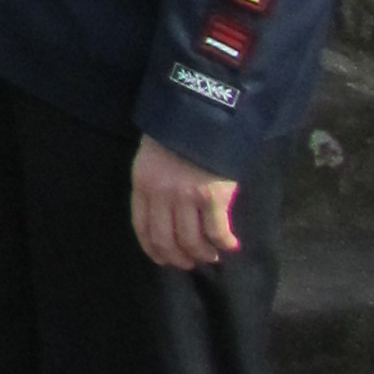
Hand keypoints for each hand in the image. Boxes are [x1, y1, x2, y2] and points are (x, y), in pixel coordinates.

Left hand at [131, 135, 241, 267]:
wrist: (203, 111)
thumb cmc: (177, 132)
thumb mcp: (152, 156)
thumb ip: (155, 185)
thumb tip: (167, 217)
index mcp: (142, 183)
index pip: (142, 227)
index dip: (154, 250)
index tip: (165, 259)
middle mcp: (161, 194)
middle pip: (166, 241)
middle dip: (179, 258)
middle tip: (191, 262)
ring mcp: (187, 197)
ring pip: (191, 242)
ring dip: (203, 254)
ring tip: (212, 255)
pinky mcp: (213, 197)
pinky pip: (217, 232)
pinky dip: (224, 243)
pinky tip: (230, 245)